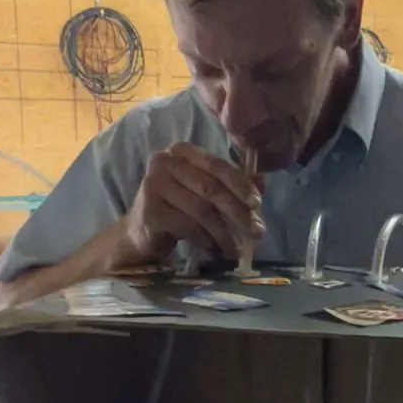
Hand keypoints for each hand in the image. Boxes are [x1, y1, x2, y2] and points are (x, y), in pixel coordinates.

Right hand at [123, 143, 262, 264]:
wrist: (140, 233)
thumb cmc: (177, 209)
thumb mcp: (204, 193)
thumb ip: (230, 185)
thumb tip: (262, 183)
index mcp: (183, 152)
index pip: (218, 165)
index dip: (240, 184)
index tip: (258, 204)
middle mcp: (165, 162)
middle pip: (211, 187)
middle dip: (237, 212)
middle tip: (256, 232)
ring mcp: (153, 184)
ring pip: (201, 209)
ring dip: (223, 232)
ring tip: (236, 249)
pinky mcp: (149, 209)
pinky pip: (187, 226)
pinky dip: (205, 240)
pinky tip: (213, 250)